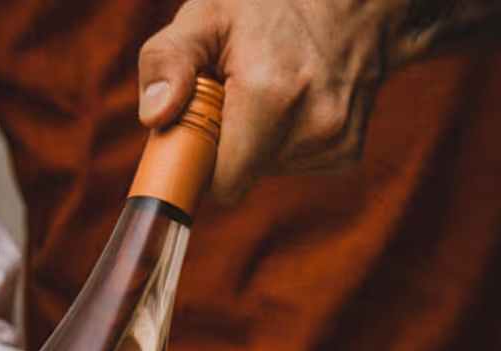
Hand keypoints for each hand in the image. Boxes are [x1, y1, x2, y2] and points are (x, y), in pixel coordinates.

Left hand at [138, 0, 418, 202]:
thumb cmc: (272, 5)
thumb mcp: (208, 14)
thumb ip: (168, 60)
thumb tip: (154, 115)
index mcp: (272, 95)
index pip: (222, 184)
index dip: (201, 164)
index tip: (196, 134)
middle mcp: (312, 126)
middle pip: (240, 177)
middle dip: (227, 146)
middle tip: (233, 98)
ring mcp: (335, 143)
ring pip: (265, 172)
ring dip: (257, 142)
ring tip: (270, 91)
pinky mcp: (346, 154)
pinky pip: (292, 166)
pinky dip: (284, 142)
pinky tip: (295, 102)